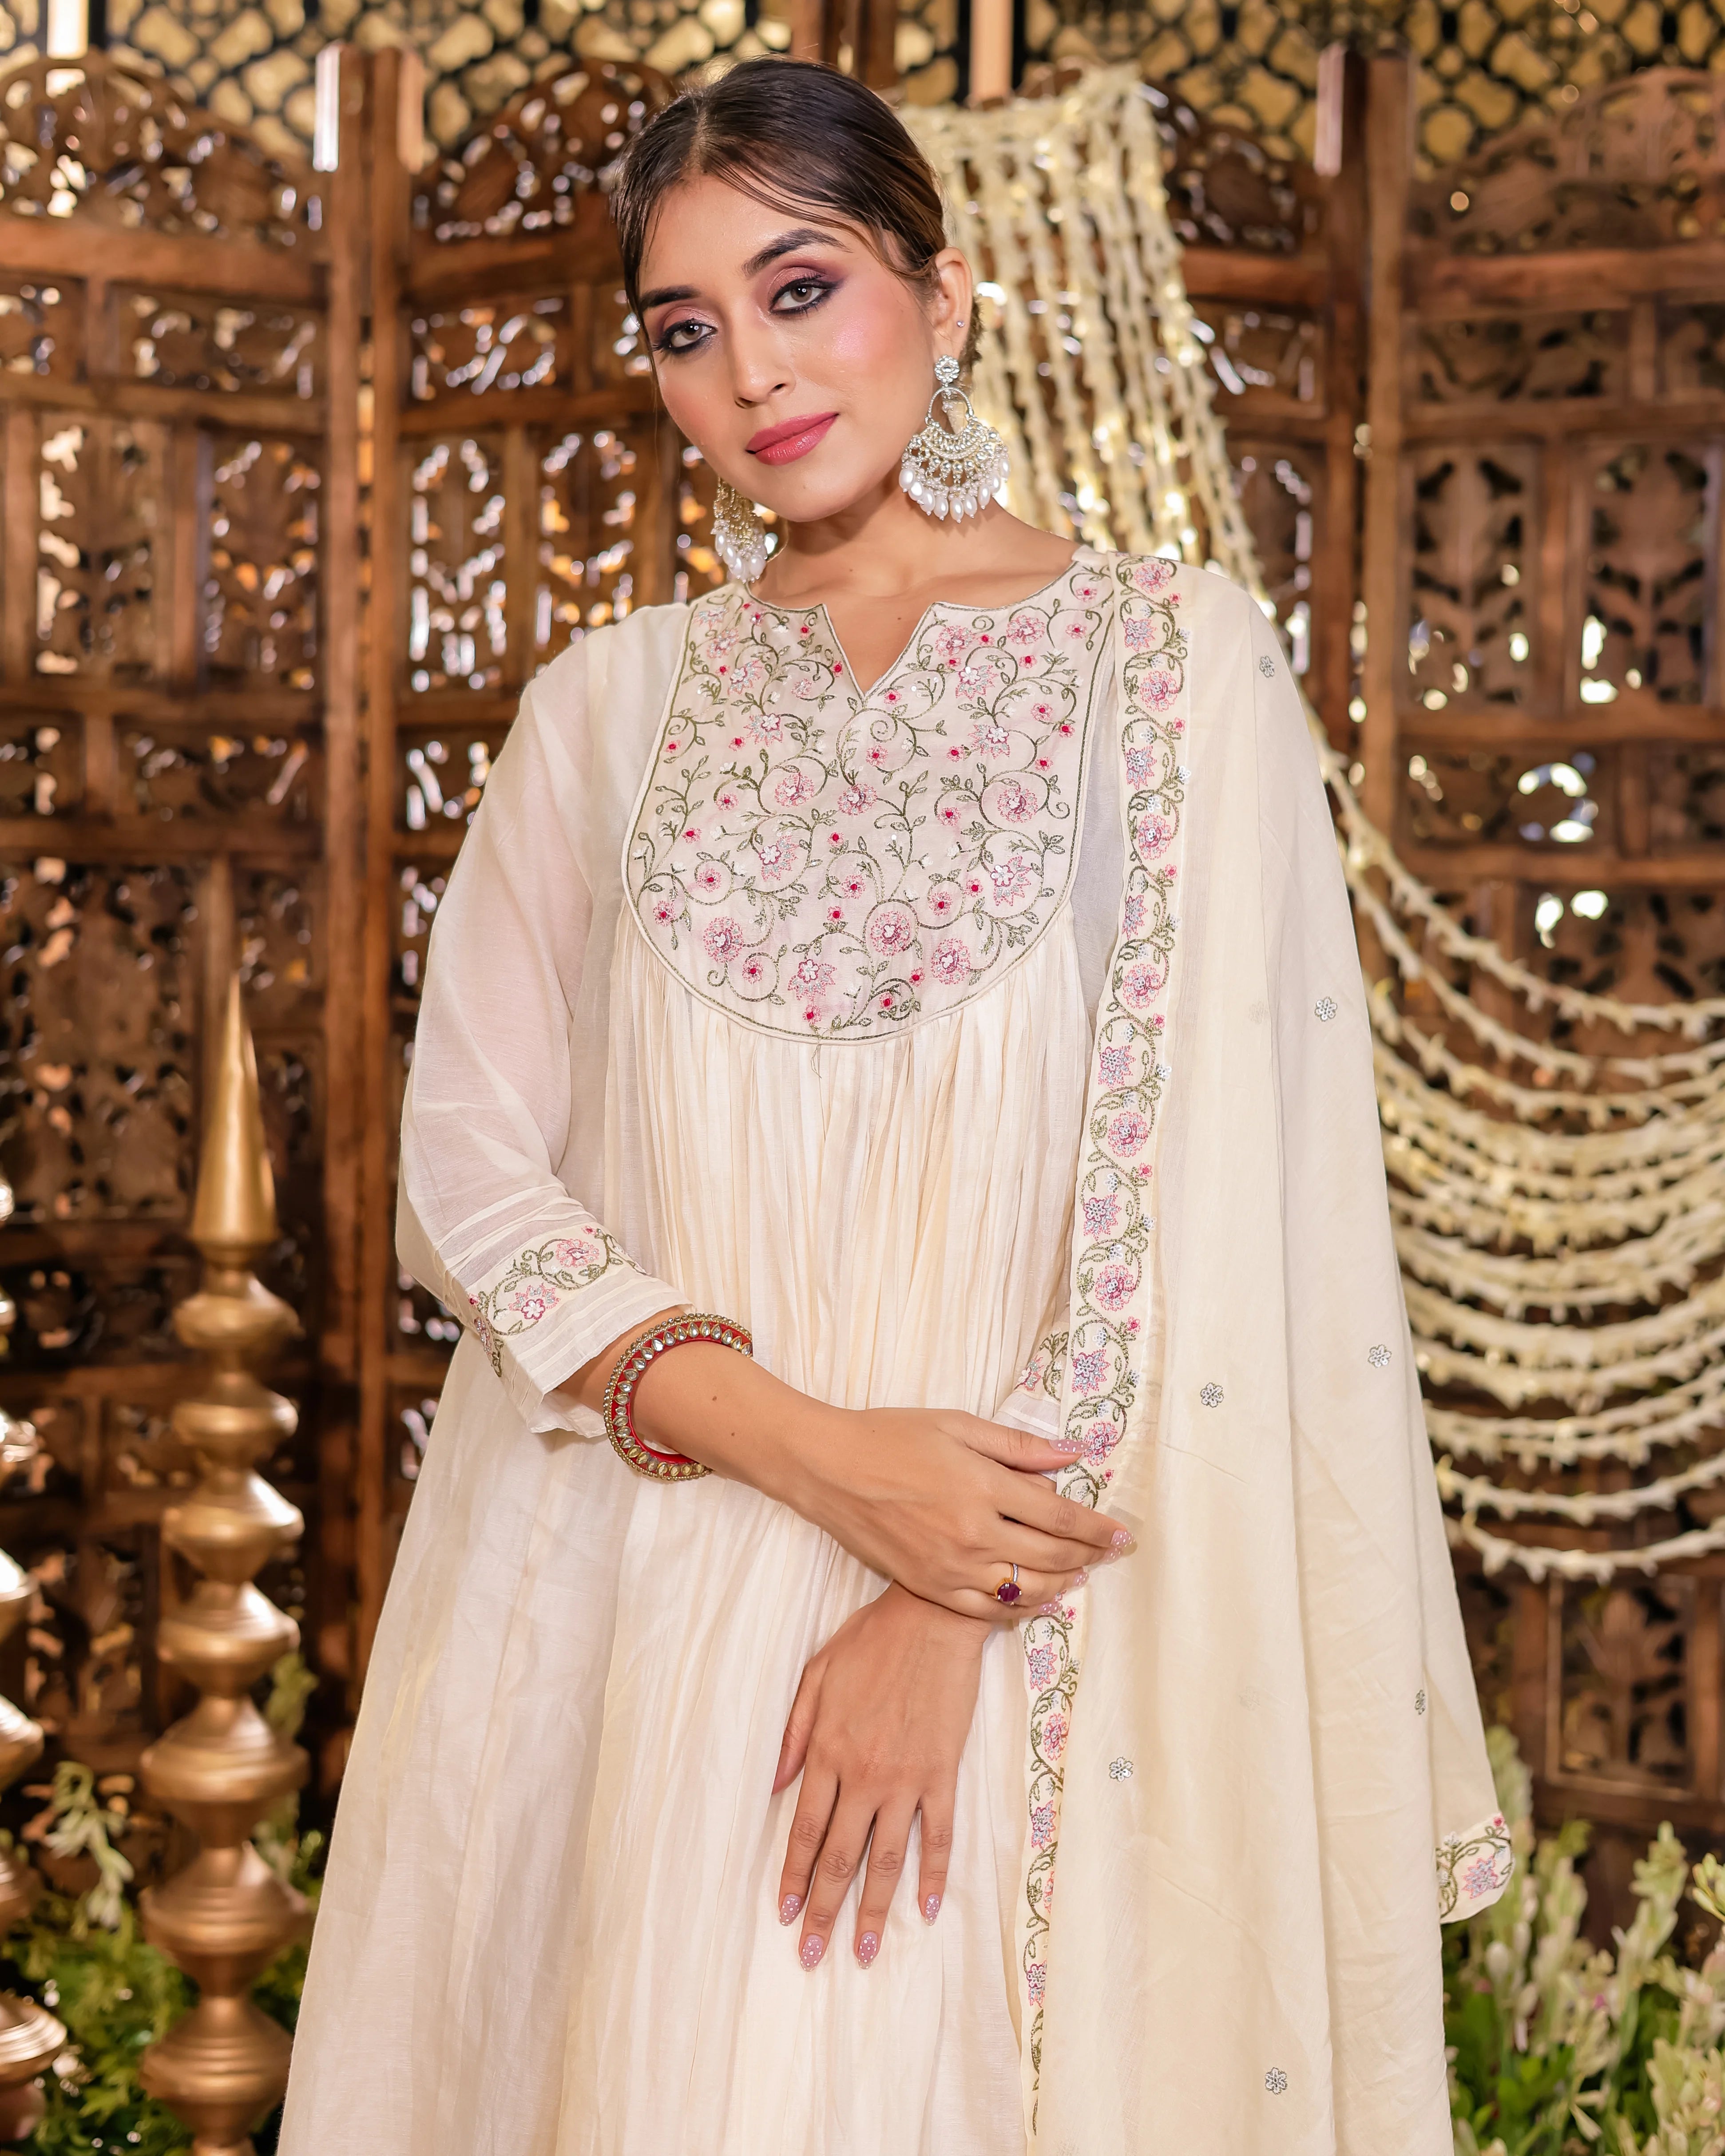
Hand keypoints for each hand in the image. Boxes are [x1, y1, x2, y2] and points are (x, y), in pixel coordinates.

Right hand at [567, 1314, 1134, 1618]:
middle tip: (1110, 1555)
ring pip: (1024, 1590)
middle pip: (1050, 1555)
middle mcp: (972, 1534)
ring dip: (1060, 1584)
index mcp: (983, 1488)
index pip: (1059, 1515)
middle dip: (1088, 1557)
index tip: (1123, 1536)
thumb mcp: (958, 1425)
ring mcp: (949, 1566)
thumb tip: (1073, 1453)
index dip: (1096, 1528)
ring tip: (1079, 1576)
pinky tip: (1035, 1600)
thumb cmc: (891, 1435)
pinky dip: (1018, 1608)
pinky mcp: (927, 1585)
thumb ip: (1018, 1445)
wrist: (828, 1467)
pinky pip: (985, 1610)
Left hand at [774, 1583, 984, 1972]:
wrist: (933, 1619)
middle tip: (812, 1956)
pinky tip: (929, 1909)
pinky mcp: (942, 1773)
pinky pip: (939, 1834)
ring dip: (873, 1909)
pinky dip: (934, 1875)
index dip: (794, 1876)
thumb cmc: (871, 1641)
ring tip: (863, 1952)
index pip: (806, 1830)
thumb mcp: (816, 1675)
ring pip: (887, 1859)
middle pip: (840, 1856)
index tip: (786, 1914)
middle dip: (825, 1911)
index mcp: (829, 1752)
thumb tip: (776, 1785)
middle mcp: (864, 1775)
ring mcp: (907, 1778)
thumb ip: (794, 1733)